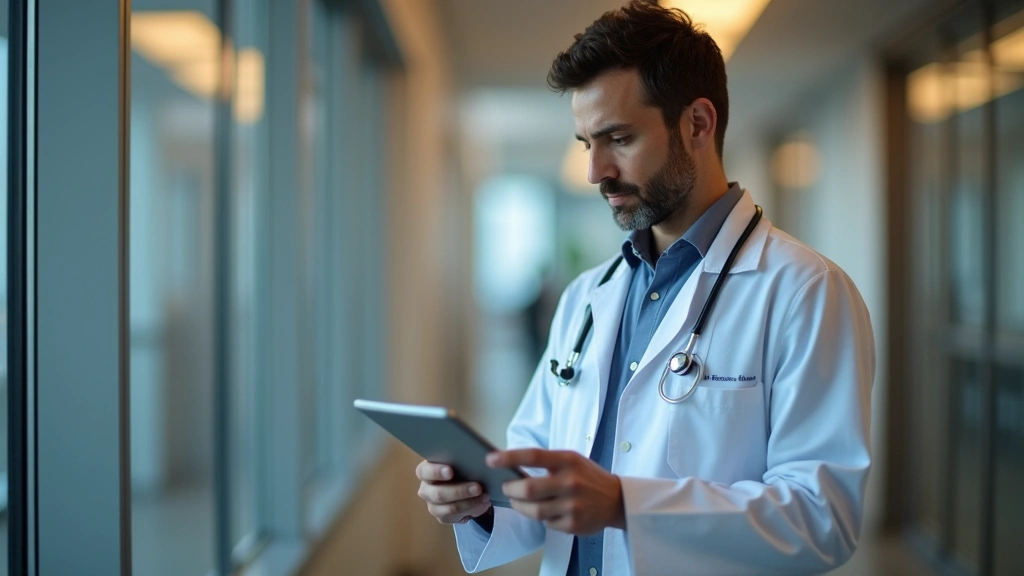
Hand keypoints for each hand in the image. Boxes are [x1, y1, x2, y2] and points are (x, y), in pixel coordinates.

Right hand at [415, 460, 492, 524]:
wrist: (465, 488)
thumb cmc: (461, 469)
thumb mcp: (462, 462)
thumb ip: (465, 459)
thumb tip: (485, 459)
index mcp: (426, 471)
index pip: (424, 471)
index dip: (436, 472)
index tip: (451, 471)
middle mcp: (426, 488)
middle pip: (438, 493)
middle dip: (459, 491)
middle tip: (478, 487)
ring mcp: (432, 504)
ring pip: (448, 507)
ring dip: (469, 502)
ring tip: (485, 496)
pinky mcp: (441, 516)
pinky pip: (456, 516)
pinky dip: (471, 509)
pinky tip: (483, 503)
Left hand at [487, 449, 624, 534]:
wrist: (617, 500)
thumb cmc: (587, 476)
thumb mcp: (571, 460)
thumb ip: (546, 462)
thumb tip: (510, 466)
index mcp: (568, 460)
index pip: (533, 456)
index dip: (509, 457)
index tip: (490, 459)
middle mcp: (571, 482)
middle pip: (528, 489)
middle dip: (510, 489)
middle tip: (506, 487)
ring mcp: (572, 506)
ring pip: (533, 510)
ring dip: (519, 506)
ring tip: (517, 501)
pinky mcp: (573, 525)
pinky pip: (545, 523)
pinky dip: (540, 518)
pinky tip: (545, 511)